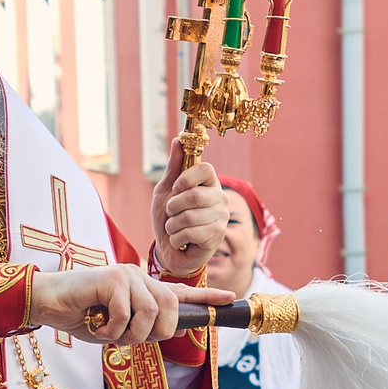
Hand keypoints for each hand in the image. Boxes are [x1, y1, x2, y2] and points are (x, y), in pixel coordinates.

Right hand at [27, 264, 230, 345]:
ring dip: (132, 335)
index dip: (206, 298)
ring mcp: (125, 274)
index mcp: (141, 287)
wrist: (46, 303)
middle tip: (130, 339)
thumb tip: (176, 331)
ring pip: (151, 312)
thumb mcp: (117, 328)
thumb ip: (144, 328)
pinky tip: (97, 327)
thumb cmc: (79, 315)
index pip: (179, 292)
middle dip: (157, 332)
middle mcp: (138, 276)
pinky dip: (113, 331)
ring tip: (110, 334)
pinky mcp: (111, 278)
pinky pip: (126, 314)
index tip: (230, 299)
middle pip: (171, 308)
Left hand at [150, 158, 223, 275]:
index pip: (206, 168)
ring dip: (171, 225)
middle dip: (172, 207)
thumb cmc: (168, 217)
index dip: (186, 178)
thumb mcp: (165, 190)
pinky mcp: (217, 236)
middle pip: (194, 195)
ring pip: (189, 216)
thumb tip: (178, 139)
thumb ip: (173, 167)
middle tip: (171, 213)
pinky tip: (180, 241)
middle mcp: (220, 198)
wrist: (169, 249)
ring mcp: (221, 218)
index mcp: (209, 183)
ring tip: (174, 228)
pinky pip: (190, 233)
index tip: (175, 189)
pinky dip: (176, 238)